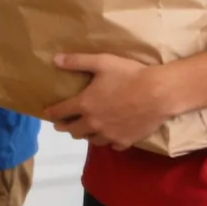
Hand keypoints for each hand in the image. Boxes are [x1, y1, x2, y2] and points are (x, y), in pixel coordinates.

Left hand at [43, 54, 179, 150]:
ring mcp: (110, 134)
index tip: (47, 114)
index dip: (51, 114)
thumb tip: (55, 60)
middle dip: (65, 127)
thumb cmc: (129, 75)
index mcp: (84, 105)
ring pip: (91, 140)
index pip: (60, 112)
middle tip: (63, 124)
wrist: (160, 93)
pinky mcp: (126, 141)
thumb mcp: (102, 62)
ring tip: (85, 130)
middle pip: (73, 131)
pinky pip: (112, 146)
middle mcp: (94, 123)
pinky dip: (109, 141)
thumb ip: (77, 61)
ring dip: (86, 135)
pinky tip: (110, 137)